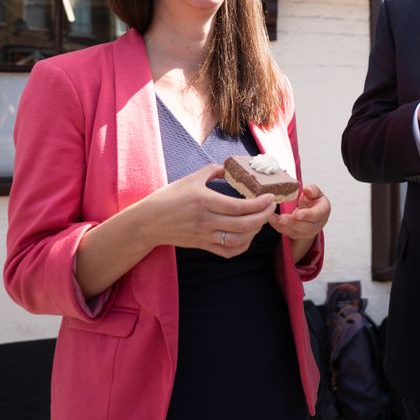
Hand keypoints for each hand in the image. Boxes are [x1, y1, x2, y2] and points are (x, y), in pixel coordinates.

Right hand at [140, 163, 275, 258]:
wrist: (148, 222)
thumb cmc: (168, 198)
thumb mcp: (190, 179)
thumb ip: (212, 171)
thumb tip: (230, 168)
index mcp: (204, 201)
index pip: (238, 206)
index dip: (258, 203)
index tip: (270, 197)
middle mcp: (206, 220)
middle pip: (243, 224)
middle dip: (263, 217)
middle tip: (271, 208)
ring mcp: (205, 236)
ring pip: (238, 240)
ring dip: (255, 231)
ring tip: (262, 220)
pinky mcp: (203, 245)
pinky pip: (227, 251)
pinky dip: (242, 246)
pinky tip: (248, 236)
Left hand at [268, 183, 330, 240]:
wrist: (312, 212)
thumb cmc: (314, 201)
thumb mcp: (315, 192)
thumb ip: (312, 190)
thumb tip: (307, 190)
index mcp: (322, 211)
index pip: (316, 214)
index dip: (306, 215)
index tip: (297, 214)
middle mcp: (316, 224)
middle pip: (304, 226)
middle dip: (291, 222)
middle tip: (281, 218)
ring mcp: (306, 232)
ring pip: (294, 231)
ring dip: (281, 225)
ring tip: (271, 217)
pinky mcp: (296, 234)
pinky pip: (286, 232)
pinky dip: (277, 226)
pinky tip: (270, 219)